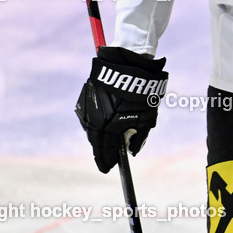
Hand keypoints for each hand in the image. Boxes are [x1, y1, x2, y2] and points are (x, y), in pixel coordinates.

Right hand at [75, 46, 167, 173]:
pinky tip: (105, 124)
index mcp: (107, 129)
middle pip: (96, 142)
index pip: (105, 152)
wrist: (128, 64)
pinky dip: (97, 122)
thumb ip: (139, 137)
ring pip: (92, 129)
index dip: (107, 162)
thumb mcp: (147, 118)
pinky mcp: (85, 98)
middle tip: (108, 159)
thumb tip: (133, 150)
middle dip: (103, 151)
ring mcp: (87, 109)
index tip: (109, 169)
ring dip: (99, 136)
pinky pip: (91, 116)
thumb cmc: (141, 92)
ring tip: (107, 142)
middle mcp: (93, 121)